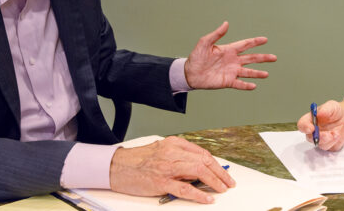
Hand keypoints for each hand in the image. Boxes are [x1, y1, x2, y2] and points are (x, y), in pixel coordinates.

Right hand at [109, 136, 234, 203]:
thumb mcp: (160, 151)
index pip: (202, 153)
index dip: (216, 164)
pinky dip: (199, 194)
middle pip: (204, 161)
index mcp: (173, 144)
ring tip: (222, 189)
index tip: (224, 173)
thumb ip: (178, 157)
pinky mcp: (160, 182)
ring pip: (198, 171)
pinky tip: (207, 198)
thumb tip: (199, 169)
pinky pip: (184, 188)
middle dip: (220, 173)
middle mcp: (171, 153)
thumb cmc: (137, 161)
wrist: (115, 166)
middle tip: (228, 183)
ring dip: (214, 181)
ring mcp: (166, 167)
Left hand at [185, 22, 276, 89]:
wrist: (190, 73)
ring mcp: (231, 71)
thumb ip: (216, 34)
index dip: (255, 42)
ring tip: (267, 74)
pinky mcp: (227, 81)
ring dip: (257, 73)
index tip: (265, 39)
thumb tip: (226, 23)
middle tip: (274, 57)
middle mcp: (233, 61)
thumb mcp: (205, 43)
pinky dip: (246, 85)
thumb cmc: (196, 57)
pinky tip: (254, 85)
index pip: (245, 45)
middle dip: (263, 58)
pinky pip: (239, 84)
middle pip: (251, 58)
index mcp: (229, 50)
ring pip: (248, 72)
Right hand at [296, 100, 343, 150]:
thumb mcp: (331, 105)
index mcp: (310, 121)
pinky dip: (343, 135)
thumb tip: (319, 114)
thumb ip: (326, 109)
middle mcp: (314, 132)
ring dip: (332, 139)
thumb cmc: (334, 111)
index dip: (305, 128)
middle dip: (320, 138)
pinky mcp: (333, 145)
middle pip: (311, 139)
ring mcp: (323, 140)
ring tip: (339, 130)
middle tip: (329, 134)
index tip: (311, 128)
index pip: (302, 126)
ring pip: (324, 145)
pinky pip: (336, 144)